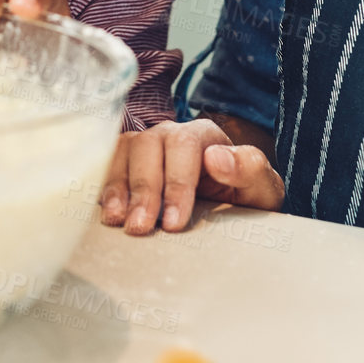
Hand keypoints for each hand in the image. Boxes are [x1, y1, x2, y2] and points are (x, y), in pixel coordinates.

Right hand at [99, 118, 284, 235]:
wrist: (229, 203)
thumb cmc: (244, 195)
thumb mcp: (262, 188)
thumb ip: (250, 169)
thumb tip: (216, 157)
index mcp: (203, 135)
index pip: (184, 147)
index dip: (176, 183)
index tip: (174, 222)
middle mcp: (168, 134)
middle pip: (147, 146)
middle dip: (143, 189)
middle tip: (140, 227)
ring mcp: (143, 146)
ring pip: (122, 152)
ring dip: (116, 187)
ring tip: (116, 220)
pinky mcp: (123, 163)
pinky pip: (104, 163)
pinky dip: (101, 185)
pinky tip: (103, 211)